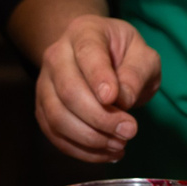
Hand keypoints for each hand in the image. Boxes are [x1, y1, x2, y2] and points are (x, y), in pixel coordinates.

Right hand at [35, 16, 160, 161]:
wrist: (98, 57)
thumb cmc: (124, 55)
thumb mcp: (143, 55)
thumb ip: (137, 72)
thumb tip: (123, 99)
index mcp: (84, 32)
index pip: (87, 53)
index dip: (99, 77)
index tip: (114, 99)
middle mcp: (57, 55)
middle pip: (69, 90)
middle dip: (100, 117)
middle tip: (129, 130)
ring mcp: (44, 83)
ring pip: (57, 116)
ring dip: (90, 138)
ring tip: (119, 145)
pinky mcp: (43, 109)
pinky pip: (54, 134)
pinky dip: (80, 150)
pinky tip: (105, 153)